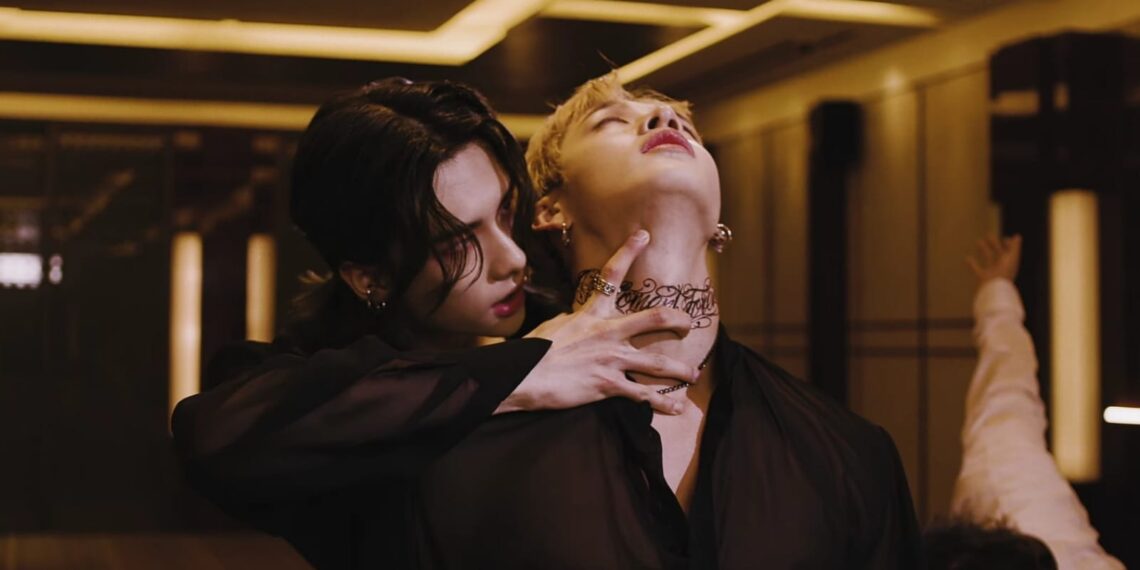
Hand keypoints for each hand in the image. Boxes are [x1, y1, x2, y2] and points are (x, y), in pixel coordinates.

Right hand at [498, 230, 696, 415]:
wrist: (522, 376)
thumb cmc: (531, 352)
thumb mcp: (553, 327)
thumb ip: (573, 321)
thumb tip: (577, 319)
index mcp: (591, 314)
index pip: (611, 274)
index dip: (629, 250)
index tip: (644, 234)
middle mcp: (607, 332)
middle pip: (655, 318)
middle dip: (678, 321)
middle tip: (688, 325)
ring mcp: (611, 359)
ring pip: (657, 363)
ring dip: (680, 369)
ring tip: (692, 374)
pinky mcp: (608, 385)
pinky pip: (642, 395)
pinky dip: (662, 404)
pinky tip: (676, 409)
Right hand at [967, 234, 1021, 285]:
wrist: (995, 290)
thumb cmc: (1004, 273)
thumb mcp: (1012, 258)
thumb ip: (1015, 247)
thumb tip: (1018, 236)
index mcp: (1010, 262)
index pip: (1010, 251)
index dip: (1008, 244)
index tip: (1004, 238)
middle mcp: (1002, 266)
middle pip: (999, 253)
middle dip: (995, 244)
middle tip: (988, 235)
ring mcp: (993, 272)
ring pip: (988, 258)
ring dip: (984, 249)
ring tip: (978, 241)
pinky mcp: (983, 277)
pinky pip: (977, 268)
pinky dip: (972, 263)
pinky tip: (967, 257)